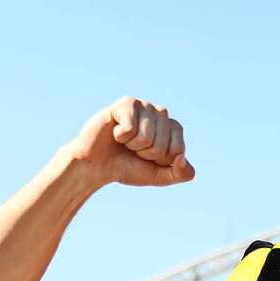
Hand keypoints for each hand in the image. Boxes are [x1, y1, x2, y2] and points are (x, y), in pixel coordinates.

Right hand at [66, 96, 194, 187]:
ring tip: (125, 141)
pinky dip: (121, 137)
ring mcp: (144, 106)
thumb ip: (181, 174)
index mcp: (174, 128)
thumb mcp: (160, 177)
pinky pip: (131, 129)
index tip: (149, 158)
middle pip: (162, 145)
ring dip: (133, 146)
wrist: (98, 165)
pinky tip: (115, 132)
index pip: (178, 150)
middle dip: (146, 154)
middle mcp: (161, 113)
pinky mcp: (127, 103)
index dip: (161, 161)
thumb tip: (182, 158)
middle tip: (134, 149)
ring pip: (146, 138)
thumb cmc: (130, 168)